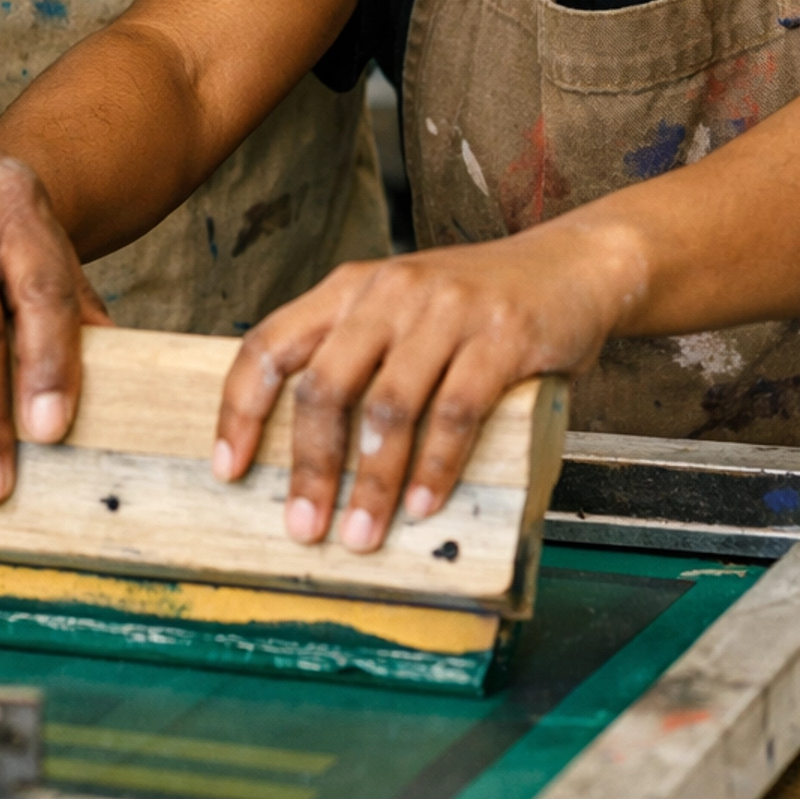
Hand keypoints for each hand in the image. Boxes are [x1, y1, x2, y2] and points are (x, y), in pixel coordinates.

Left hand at [213, 236, 619, 552]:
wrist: (571, 265)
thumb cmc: (477, 306)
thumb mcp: (403, 312)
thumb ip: (358, 358)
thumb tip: (306, 463)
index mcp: (352, 287)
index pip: (271, 343)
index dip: (240, 408)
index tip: (228, 469)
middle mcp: (391, 291)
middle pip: (326, 385)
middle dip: (310, 467)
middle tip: (305, 527)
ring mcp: (448, 309)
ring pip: (389, 406)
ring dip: (372, 481)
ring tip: (365, 533)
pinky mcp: (502, 334)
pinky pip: (457, 410)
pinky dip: (436, 465)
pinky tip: (423, 503)